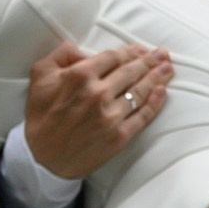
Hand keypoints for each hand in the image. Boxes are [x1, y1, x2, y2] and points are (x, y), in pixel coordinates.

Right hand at [24, 42, 172, 181]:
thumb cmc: (41, 116)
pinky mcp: (119, 136)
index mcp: (80, 76)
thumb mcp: (40, 76)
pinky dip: (155, 103)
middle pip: (132, 71)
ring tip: (168, 68)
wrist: (42, 158)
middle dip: (149, 60)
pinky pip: (142, 116)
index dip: (129, 51)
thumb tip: (81, 48)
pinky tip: (162, 92)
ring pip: (140, 91)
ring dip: (157, 77)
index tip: (139, 49)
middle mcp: (98, 93)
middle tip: (162, 54)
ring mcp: (111, 116)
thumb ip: (60, 55)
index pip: (113, 57)